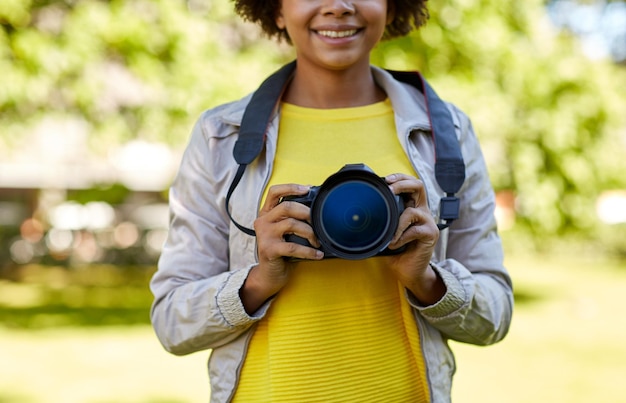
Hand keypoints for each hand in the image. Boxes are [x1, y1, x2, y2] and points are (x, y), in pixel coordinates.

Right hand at [240, 184, 322, 313]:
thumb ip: (292, 218)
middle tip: (318, 221)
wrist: (270, 275)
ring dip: (310, 232)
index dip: (291, 187)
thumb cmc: (282, 251)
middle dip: (306, 212)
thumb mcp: (284, 232)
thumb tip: (317, 209)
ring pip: (291, 224)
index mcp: (266, 213)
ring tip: (317, 242)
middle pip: (286, 206)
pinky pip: (293, 247)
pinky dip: (309, 251)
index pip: (274, 192)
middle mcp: (262, 221)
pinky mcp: (269, 250)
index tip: (307, 189)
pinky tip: (317, 254)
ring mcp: (264, 235)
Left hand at [384, 173, 444, 304]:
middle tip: (390, 190)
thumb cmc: (396, 251)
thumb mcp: (386, 232)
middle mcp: (422, 211)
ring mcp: (428, 222)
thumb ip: (381, 220)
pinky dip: (401, 237)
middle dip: (402, 184)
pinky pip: (414, 230)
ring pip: (413, 211)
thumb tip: (358, 213)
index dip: (400, 177)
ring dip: (397, 223)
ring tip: (390, 236)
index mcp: (412, 206)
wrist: (408, 271)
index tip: (385, 179)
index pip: (410, 183)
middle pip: (419, 186)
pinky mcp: (430, 234)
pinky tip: (394, 245)